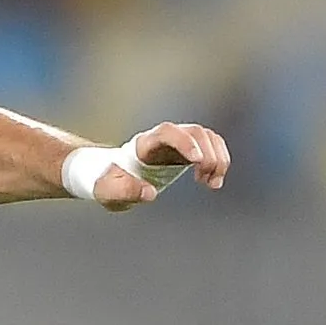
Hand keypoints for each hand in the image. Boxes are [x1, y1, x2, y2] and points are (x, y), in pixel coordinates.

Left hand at [88, 122, 231, 207]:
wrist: (110, 178)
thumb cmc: (106, 184)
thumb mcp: (107, 191)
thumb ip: (124, 191)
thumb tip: (150, 193)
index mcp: (142, 145)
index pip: (167, 132)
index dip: (185, 141)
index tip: (198, 161)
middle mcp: (162, 138)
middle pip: (194, 131)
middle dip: (208, 153)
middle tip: (207, 180)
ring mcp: (176, 142)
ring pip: (207, 137)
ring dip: (218, 158)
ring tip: (212, 183)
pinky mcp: (186, 150)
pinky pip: (211, 146)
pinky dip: (219, 161)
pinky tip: (214, 181)